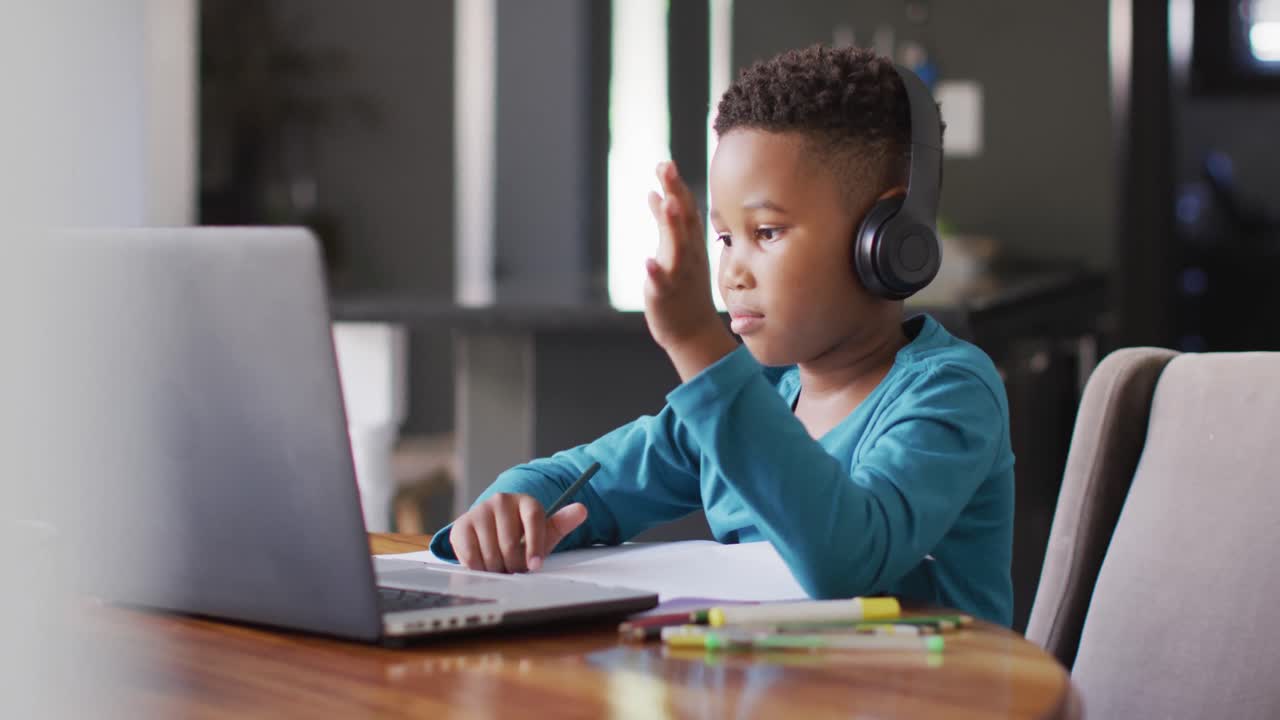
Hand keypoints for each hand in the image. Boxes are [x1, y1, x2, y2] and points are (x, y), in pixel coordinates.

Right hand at [448, 493, 586, 572]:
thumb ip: (562, 524)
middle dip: (513, 564)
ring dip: (496, 568)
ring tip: (500, 564)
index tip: (535, 565)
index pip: (534, 521)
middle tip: (514, 567)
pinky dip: (479, 568)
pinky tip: (484, 563)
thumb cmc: (522, 536)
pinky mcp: (462, 525)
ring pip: (490, 553)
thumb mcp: (544, 533)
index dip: (535, 546)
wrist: (490, 532)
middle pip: (509, 544)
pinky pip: (471, 556)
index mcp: (527, 502)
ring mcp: (480, 510)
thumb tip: (582, 509)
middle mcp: (502, 500)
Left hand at [645, 162, 736, 378]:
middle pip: (682, 221)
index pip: (686, 209)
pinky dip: (655, 271)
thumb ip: (666, 222)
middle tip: (666, 167)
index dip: (676, 186)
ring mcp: (678, 275)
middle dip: (675, 194)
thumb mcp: (676, 250)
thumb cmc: (684, 288)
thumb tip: (655, 192)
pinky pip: (662, 283)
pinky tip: (647, 260)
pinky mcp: (665, 296)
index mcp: (689, 243)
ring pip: (676, 247)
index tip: (666, 162)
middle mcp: (687, 255)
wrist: (692, 331)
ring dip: (672, 225)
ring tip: (666, 203)